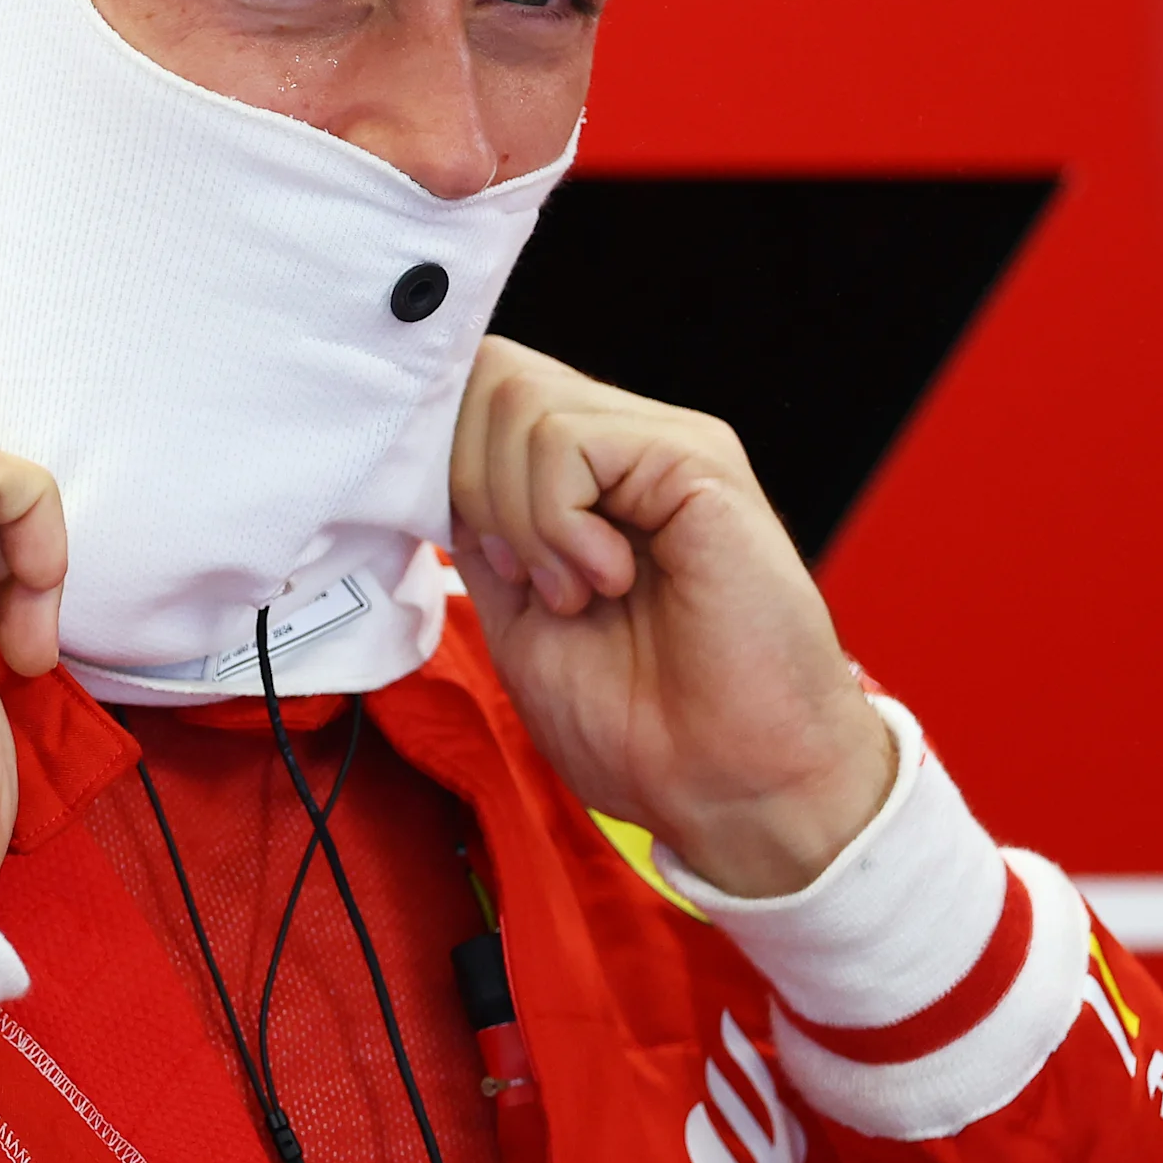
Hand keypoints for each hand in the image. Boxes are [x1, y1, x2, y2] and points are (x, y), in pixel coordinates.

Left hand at [451, 338, 894, 897]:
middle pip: (487, 377)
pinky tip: (609, 578)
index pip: (476, 395)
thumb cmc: (642, 725)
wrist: (730, 786)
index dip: (442, 460)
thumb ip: (482, 536)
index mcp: (584, 480)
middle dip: (473, 486)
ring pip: (517, 401)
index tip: (474, 555)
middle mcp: (624, 446)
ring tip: (579, 591)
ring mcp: (663, 445)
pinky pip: (568, 439)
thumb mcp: (518, 619)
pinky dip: (558, 521)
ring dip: (521, 516)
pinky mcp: (696, 459)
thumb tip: (432, 470)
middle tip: (530, 580)